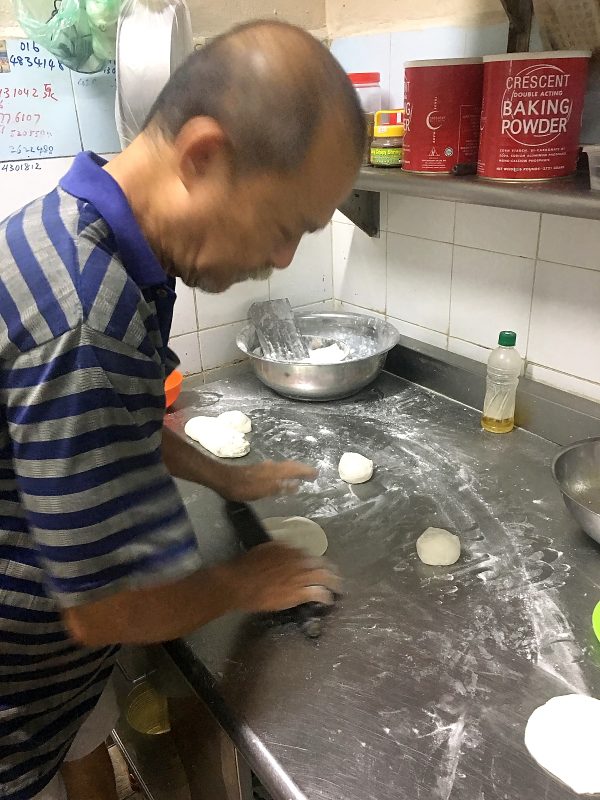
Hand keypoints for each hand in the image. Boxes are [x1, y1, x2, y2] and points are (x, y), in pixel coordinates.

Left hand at [218, 460, 316, 501]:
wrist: (224, 480)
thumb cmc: (244, 487)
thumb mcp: (263, 490)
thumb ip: (280, 487)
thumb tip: (296, 485)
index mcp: (275, 471)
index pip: (295, 469)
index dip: (306, 471)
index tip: (317, 474)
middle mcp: (272, 466)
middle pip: (291, 465)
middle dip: (302, 469)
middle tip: (312, 474)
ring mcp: (265, 467)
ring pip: (284, 466)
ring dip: (294, 470)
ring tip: (301, 476)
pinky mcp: (259, 469)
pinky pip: (278, 469)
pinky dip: (285, 472)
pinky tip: (282, 478)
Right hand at [224, 542, 340, 611]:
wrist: (239, 583)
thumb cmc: (246, 567)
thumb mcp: (263, 550)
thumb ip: (278, 550)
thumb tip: (284, 552)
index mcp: (289, 548)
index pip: (309, 553)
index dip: (315, 560)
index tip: (317, 564)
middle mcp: (298, 559)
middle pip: (320, 563)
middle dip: (329, 569)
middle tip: (334, 574)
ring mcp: (300, 576)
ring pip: (323, 576)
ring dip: (332, 581)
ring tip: (337, 586)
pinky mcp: (298, 592)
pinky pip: (317, 593)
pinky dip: (325, 596)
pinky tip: (328, 599)